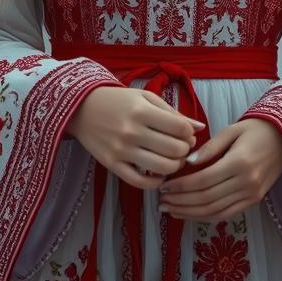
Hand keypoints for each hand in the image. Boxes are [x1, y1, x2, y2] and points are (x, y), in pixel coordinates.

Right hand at [66, 85, 205, 191]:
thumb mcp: (146, 98)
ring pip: (162, 168)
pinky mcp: (112, 165)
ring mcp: (121, 150)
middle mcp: (132, 131)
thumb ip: (173, 113)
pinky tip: (159, 174)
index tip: (186, 133)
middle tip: (181, 147)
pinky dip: (155, 182)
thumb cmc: (119, 101)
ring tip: (172, 159)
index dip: (189, 133)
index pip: (180, 128)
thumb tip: (199, 127)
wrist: (82, 108)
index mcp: (142, 111)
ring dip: (174, 166)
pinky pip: (140, 183)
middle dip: (184, 150)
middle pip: (174, 150)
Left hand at [157, 118, 281, 223]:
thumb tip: (187, 162)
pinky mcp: (254, 201)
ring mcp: (252, 195)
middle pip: (206, 199)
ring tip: (170, 210)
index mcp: (239, 163)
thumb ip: (210, 147)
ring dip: (190, 213)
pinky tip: (191, 214)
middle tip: (161, 202)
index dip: (181, 186)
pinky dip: (206, 217)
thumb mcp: (232, 130)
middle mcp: (246, 183)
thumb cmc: (256, 129)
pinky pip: (227, 214)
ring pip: (215, 211)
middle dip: (181, 202)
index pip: (203, 181)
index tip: (163, 186)